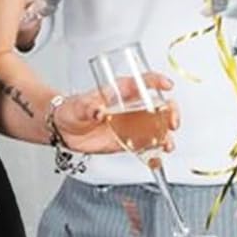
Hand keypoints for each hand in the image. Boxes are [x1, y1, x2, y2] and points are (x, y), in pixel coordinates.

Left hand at [54, 75, 180, 155]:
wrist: (64, 130)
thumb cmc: (72, 110)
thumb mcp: (78, 105)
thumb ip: (89, 108)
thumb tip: (99, 111)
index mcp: (120, 91)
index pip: (142, 81)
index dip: (157, 81)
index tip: (167, 85)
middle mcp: (130, 106)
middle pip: (158, 105)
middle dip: (170, 112)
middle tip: (172, 120)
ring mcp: (131, 124)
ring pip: (157, 126)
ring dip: (166, 134)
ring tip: (167, 143)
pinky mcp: (128, 141)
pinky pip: (146, 144)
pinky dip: (155, 150)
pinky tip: (158, 155)